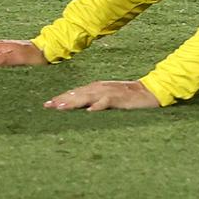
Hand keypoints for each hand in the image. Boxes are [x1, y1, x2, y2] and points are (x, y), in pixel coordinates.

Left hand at [44, 80, 159, 111]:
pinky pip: (107, 101)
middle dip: (62, 99)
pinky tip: (90, 111)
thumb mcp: (109, 96)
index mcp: (97, 87)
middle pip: (78, 93)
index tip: (47, 104)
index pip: (76, 92)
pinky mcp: (121, 98)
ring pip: (89, 96)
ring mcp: (110, 92)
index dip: (62, 97)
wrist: (151, 92)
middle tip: (48, 106)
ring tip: (62, 107)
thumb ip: (95, 100)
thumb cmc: (129, 97)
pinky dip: (98, 105)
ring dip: (75, 101)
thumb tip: (80, 108)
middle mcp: (101, 87)